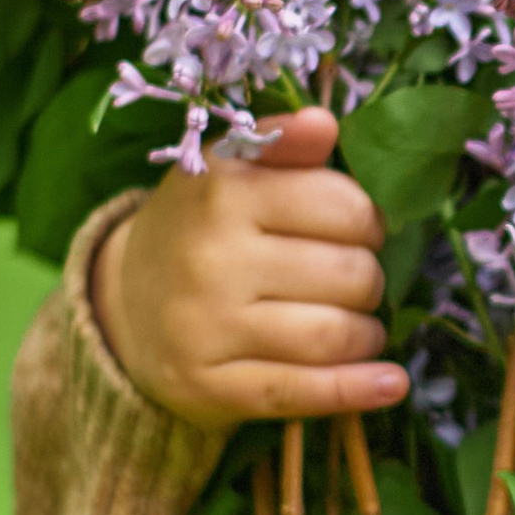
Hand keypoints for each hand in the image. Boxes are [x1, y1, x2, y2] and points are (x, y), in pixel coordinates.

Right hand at [90, 107, 410, 427]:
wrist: (123, 302)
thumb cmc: (199, 229)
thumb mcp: (230, 171)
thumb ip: (282, 145)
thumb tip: (324, 124)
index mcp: (222, 193)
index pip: (346, 207)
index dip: (368, 222)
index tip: (358, 231)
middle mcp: (212, 259)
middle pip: (350, 275)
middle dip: (369, 281)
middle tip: (354, 282)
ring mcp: (208, 328)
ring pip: (335, 335)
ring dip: (367, 335)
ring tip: (360, 328)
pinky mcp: (210, 388)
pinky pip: (304, 391)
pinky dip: (358, 390)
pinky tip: (391, 383)